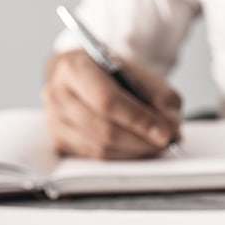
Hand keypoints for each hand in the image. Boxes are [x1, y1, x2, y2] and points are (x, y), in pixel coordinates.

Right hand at [42, 50, 182, 158]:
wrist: (89, 76)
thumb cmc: (116, 75)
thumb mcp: (144, 75)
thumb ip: (162, 97)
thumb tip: (171, 128)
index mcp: (75, 67)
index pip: (107, 101)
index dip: (138, 120)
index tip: (165, 132)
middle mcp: (57, 93)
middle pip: (104, 129)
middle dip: (141, 140)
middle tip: (166, 141)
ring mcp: (54, 119)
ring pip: (101, 147)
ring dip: (134, 150)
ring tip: (155, 143)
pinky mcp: (59, 140)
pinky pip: (95, 157)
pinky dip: (122, 155)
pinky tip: (136, 146)